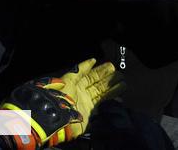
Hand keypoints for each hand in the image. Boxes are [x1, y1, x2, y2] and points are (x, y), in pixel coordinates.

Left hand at [0, 58, 123, 146]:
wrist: (54, 117)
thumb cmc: (59, 95)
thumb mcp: (69, 79)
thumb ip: (81, 69)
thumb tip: (92, 60)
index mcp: (74, 83)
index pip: (89, 74)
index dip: (98, 69)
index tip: (108, 65)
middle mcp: (80, 92)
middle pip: (97, 83)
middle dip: (108, 77)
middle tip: (119, 72)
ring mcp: (85, 103)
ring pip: (102, 92)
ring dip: (113, 87)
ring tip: (124, 81)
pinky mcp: (89, 114)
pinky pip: (102, 104)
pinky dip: (111, 97)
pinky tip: (119, 92)